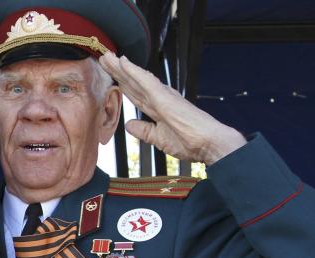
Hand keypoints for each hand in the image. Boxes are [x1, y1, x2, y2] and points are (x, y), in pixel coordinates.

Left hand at [98, 52, 245, 164]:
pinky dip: (134, 72)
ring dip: (122, 67)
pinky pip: (147, 82)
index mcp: (159, 109)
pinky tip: (123, 63)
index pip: (136, 94)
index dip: (123, 84)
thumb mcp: (159, 138)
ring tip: (108, 57)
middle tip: (104, 59)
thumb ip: (144, 130)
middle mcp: (160, 99)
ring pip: (138, 79)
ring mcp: (163, 97)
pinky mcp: (166, 98)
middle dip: (118, 72)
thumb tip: (129, 125)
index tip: (111, 76)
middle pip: (134, 83)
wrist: (209, 144)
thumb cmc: (191, 142)